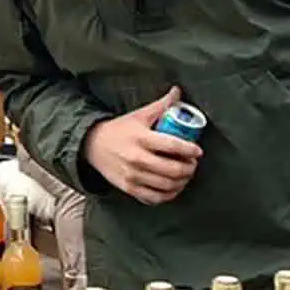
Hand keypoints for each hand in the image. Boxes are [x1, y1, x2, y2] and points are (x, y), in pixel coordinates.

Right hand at [82, 86, 202, 204]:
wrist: (92, 145)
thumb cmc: (119, 130)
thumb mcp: (139, 115)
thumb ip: (161, 105)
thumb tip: (177, 91)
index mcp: (141, 138)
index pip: (173, 145)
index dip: (190, 150)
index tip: (197, 151)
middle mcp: (137, 158)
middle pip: (173, 169)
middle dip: (189, 168)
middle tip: (192, 164)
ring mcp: (132, 175)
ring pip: (167, 185)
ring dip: (182, 182)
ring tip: (185, 175)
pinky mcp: (129, 188)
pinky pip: (154, 197)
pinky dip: (168, 195)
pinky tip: (172, 188)